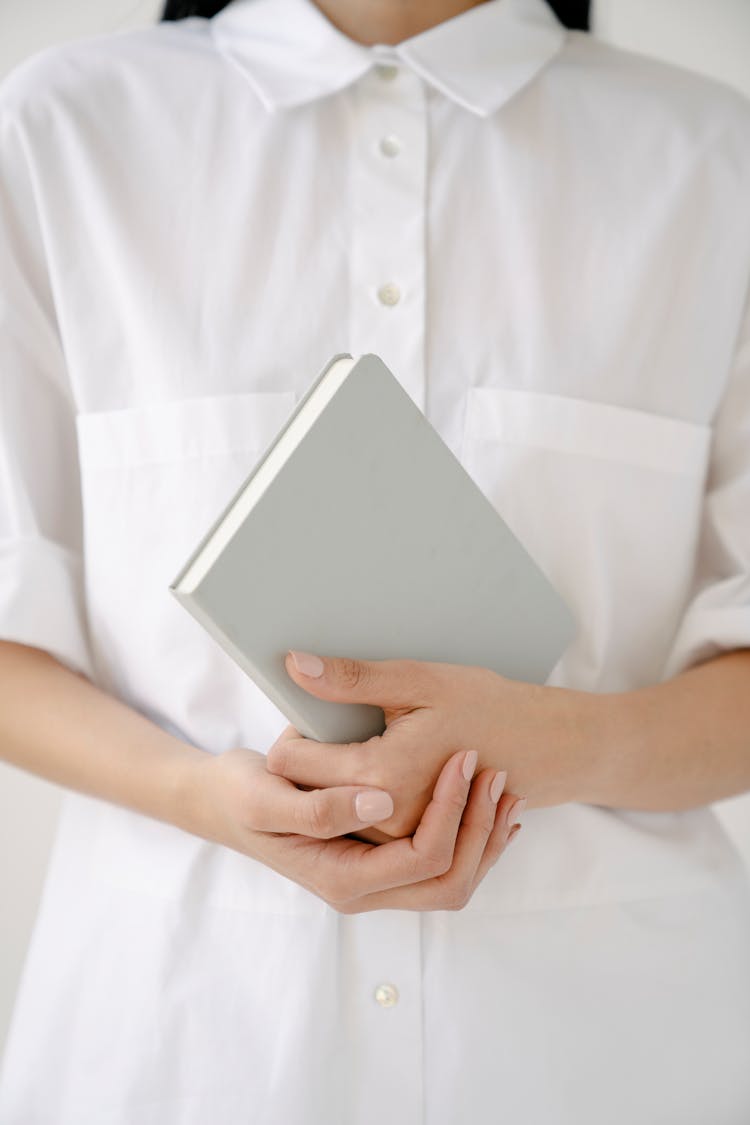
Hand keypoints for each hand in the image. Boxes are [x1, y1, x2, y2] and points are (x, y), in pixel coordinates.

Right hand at [182, 738, 519, 912]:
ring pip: (453, 878)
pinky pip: (441, 863)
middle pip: (449, 883)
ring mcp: (375, 879)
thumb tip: (379, 803)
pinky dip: (472, 834)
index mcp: (343, 879)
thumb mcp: (266, 796)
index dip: (450, 811)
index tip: (462, 760)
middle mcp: (364, 890)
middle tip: (497, 776)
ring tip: (504, 786)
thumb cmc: (239, 795)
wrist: (222, 802)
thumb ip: (320, 807)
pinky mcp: (381, 859)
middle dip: (481, 831)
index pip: (422, 860)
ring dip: (484, 835)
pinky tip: (488, 801)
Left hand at [267, 650, 596, 837]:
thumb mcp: (418, 681)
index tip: (313, 711)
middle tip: (335, 726)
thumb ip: (352, 679)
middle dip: (306, 761)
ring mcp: (400, 837)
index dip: (292, 730)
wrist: (543, 747)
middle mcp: (386, 818)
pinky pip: (361, 826)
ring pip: (330, 814)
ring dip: (329, 783)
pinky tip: (380, 771)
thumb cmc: (485, 706)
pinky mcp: (412, 843)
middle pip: (304, 792)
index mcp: (380, 775)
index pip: (290, 760)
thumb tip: (294, 664)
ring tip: (359, 746)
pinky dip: (357, 800)